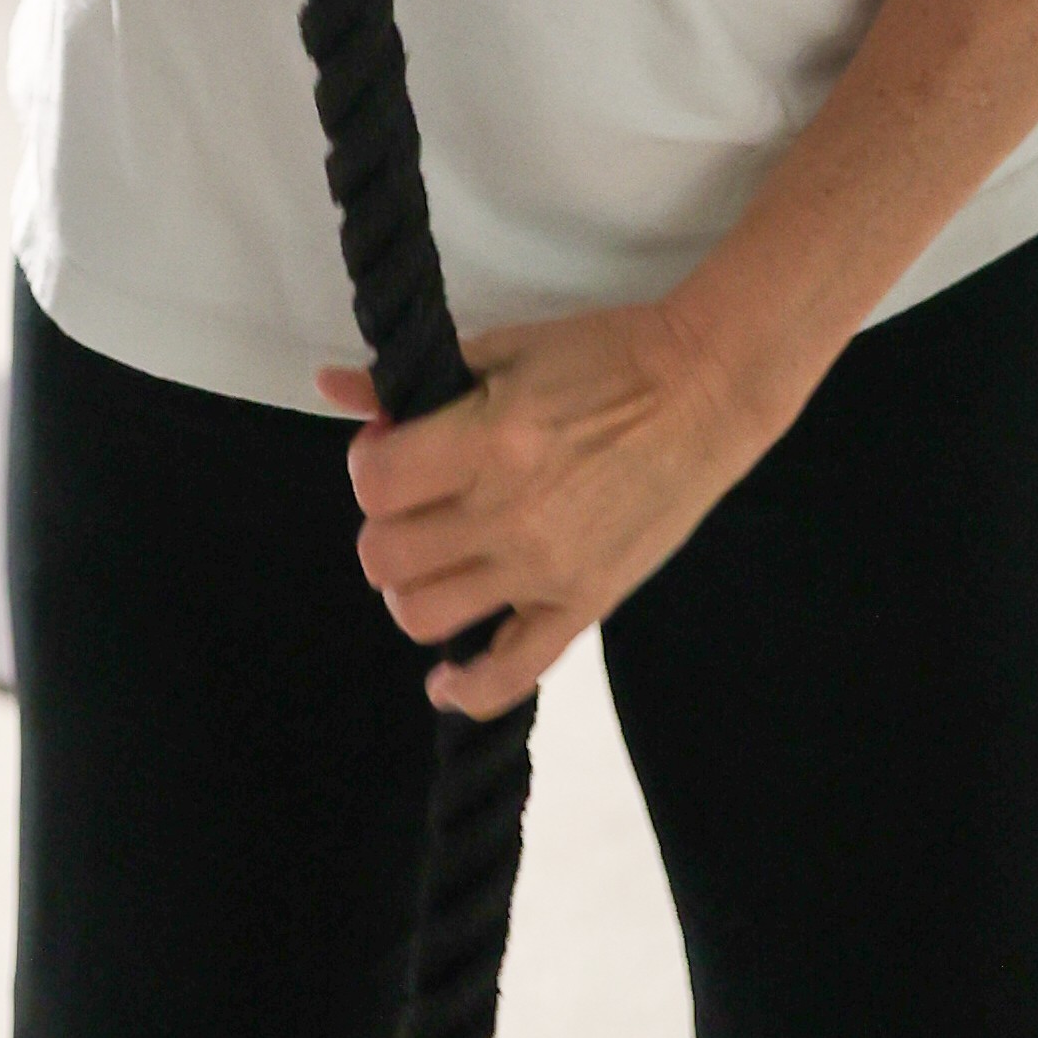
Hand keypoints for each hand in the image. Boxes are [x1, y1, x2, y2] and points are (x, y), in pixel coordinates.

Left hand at [320, 297, 781, 721]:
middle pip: (387, 555)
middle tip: (412, 503)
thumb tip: (332, 387)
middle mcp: (507, 514)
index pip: (375, 484)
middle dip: (384, 525)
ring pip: (425, 617)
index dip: (369, 465)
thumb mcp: (508, 347)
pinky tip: (447, 677)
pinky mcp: (583, 605)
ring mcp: (545, 570)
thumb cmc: (606, 356)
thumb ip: (415, 380)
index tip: (390, 450)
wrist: (705, 389)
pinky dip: (464, 690)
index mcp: (487, 439)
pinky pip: (509, 675)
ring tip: (433, 560)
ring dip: (412, 589)